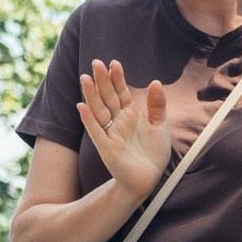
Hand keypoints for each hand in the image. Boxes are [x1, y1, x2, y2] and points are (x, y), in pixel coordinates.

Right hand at [76, 58, 169, 202]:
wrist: (148, 178)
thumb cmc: (152, 153)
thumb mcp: (160, 125)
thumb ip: (157, 105)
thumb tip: (155, 82)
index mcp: (130, 115)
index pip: (121, 92)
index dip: (117, 78)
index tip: (113, 62)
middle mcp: (118, 121)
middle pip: (108, 97)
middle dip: (102, 81)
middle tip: (95, 62)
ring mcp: (110, 134)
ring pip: (99, 110)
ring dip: (91, 95)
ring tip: (85, 78)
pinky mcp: (106, 148)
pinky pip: (96, 132)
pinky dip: (88, 120)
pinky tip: (81, 107)